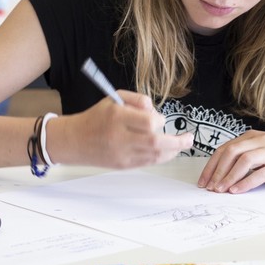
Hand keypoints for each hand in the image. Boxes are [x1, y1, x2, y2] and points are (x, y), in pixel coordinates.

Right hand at [51, 93, 192, 168]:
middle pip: (156, 142)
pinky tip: (168, 152)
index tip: (160, 119)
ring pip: (155, 155)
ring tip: (181, 145)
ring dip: (172, 151)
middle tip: (189, 139)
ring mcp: (121, 154)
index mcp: (117, 117)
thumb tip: (156, 111)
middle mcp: (119, 137)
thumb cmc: (97, 117)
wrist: (75, 141)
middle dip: (177, 142)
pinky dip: (162, 158)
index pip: (149, 122)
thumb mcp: (114, 98)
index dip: (160, 121)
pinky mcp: (122, 165)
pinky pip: (148, 163)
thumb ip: (138, 99)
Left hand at [197, 130, 264, 193]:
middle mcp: (261, 141)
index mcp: (253, 137)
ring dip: (229, 176)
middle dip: (217, 171)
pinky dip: (246, 182)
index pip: (225, 148)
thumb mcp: (264, 148)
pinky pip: (261, 173)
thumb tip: (224, 171)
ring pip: (244, 161)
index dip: (212, 165)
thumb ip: (247, 154)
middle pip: (231, 153)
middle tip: (209, 187)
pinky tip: (237, 190)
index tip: (203, 180)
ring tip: (220, 190)